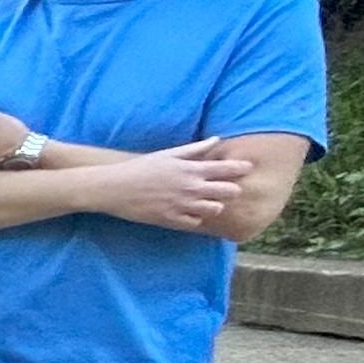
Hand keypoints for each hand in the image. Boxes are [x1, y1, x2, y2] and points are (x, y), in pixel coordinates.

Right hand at [84, 143, 255, 231]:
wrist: (114, 188)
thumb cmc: (140, 168)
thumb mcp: (167, 154)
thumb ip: (195, 149)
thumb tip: (217, 139)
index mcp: (191, 169)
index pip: (228, 169)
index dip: (242, 168)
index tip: (249, 168)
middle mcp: (191, 188)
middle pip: (229, 191)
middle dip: (231, 189)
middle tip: (226, 187)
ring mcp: (182, 205)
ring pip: (215, 209)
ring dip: (214, 205)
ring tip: (205, 200)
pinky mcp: (172, 220)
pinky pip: (196, 222)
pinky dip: (196, 217)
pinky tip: (188, 211)